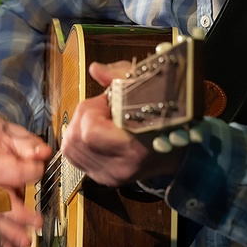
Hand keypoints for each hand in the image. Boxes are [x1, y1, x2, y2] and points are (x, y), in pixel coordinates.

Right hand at [0, 112, 52, 246]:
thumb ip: (28, 145)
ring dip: (12, 233)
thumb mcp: (12, 134)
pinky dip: (6, 241)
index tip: (40, 168)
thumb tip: (42, 152)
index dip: (29, 170)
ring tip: (26, 242)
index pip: (10, 171)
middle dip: (18, 214)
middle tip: (36, 221)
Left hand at [59, 61, 186, 186]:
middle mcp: (118, 167)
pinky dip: (79, 140)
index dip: (93, 110)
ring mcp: (109, 175)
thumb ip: (119, 77)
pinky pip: (73, 156)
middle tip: (103, 110)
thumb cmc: (163, 119)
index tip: (108, 103)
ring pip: (70, 147)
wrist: (176, 152)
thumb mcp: (147, 89)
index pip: (90, 131)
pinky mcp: (101, 177)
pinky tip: (95, 133)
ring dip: (79, 128)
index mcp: (133, 148)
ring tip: (101, 121)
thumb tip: (95, 69)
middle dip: (83, 116)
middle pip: (75, 138)